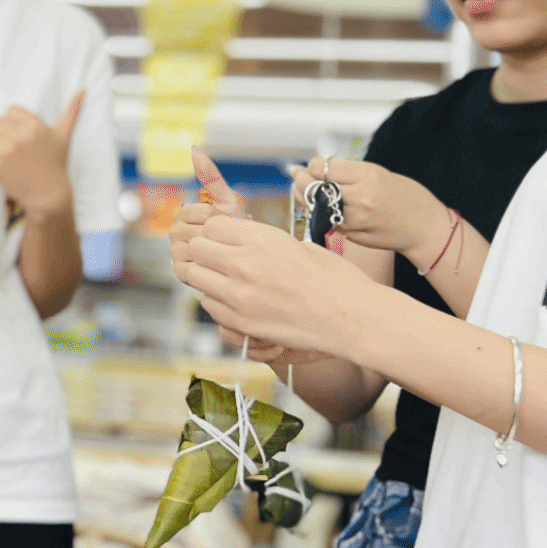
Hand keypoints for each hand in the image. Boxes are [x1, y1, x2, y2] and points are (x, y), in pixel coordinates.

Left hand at [0, 92, 84, 218]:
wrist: (47, 195)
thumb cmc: (56, 163)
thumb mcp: (64, 136)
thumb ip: (72, 111)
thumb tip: (83, 90)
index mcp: (35, 126)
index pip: (12, 110)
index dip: (16, 121)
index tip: (23, 133)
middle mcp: (19, 136)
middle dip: (6, 130)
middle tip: (15, 144)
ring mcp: (5, 150)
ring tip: (7, 150)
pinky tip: (0, 158)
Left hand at [179, 215, 378, 357]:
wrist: (352, 318)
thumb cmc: (335, 279)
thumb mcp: (298, 244)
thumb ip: (261, 241)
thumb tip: (238, 240)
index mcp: (261, 239)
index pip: (211, 225)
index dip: (219, 231)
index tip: (228, 238)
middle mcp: (244, 264)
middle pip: (196, 248)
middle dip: (206, 250)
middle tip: (221, 257)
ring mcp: (239, 296)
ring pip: (195, 276)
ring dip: (207, 275)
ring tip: (227, 279)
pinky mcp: (241, 322)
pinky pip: (209, 305)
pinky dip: (217, 301)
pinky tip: (237, 301)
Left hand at [291, 158, 445, 263]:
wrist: (425, 228)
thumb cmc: (406, 196)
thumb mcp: (381, 174)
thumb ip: (351, 173)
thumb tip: (319, 169)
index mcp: (368, 177)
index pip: (325, 168)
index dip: (315, 165)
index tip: (315, 165)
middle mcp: (359, 198)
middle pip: (314, 187)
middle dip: (302, 179)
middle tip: (298, 175)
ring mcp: (354, 219)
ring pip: (315, 206)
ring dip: (305, 197)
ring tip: (304, 189)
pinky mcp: (351, 235)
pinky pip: (327, 221)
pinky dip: (319, 212)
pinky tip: (320, 206)